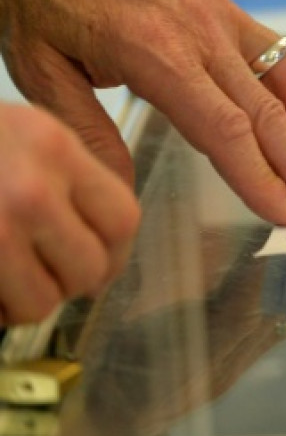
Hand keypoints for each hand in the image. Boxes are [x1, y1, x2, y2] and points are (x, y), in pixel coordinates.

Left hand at [0, 0, 285, 225]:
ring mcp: (221, 14)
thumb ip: (86, 134)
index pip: (226, 130)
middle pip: (271, 114)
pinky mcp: (225, 4)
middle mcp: (202, 32)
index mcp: (155, 52)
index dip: (264, 178)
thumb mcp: (38, 69)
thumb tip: (119, 195)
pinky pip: (278, 52)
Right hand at [0, 102, 138, 324]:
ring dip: (24, 300)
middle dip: (69, 280)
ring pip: (42, 302)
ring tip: (4, 274)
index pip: (123, 218)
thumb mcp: (20, 132)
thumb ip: (65, 171)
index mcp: (53, 148)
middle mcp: (30, 189)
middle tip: (41, 270)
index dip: (114, 251)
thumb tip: (100, 228)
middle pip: (91, 267)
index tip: (100, 260)